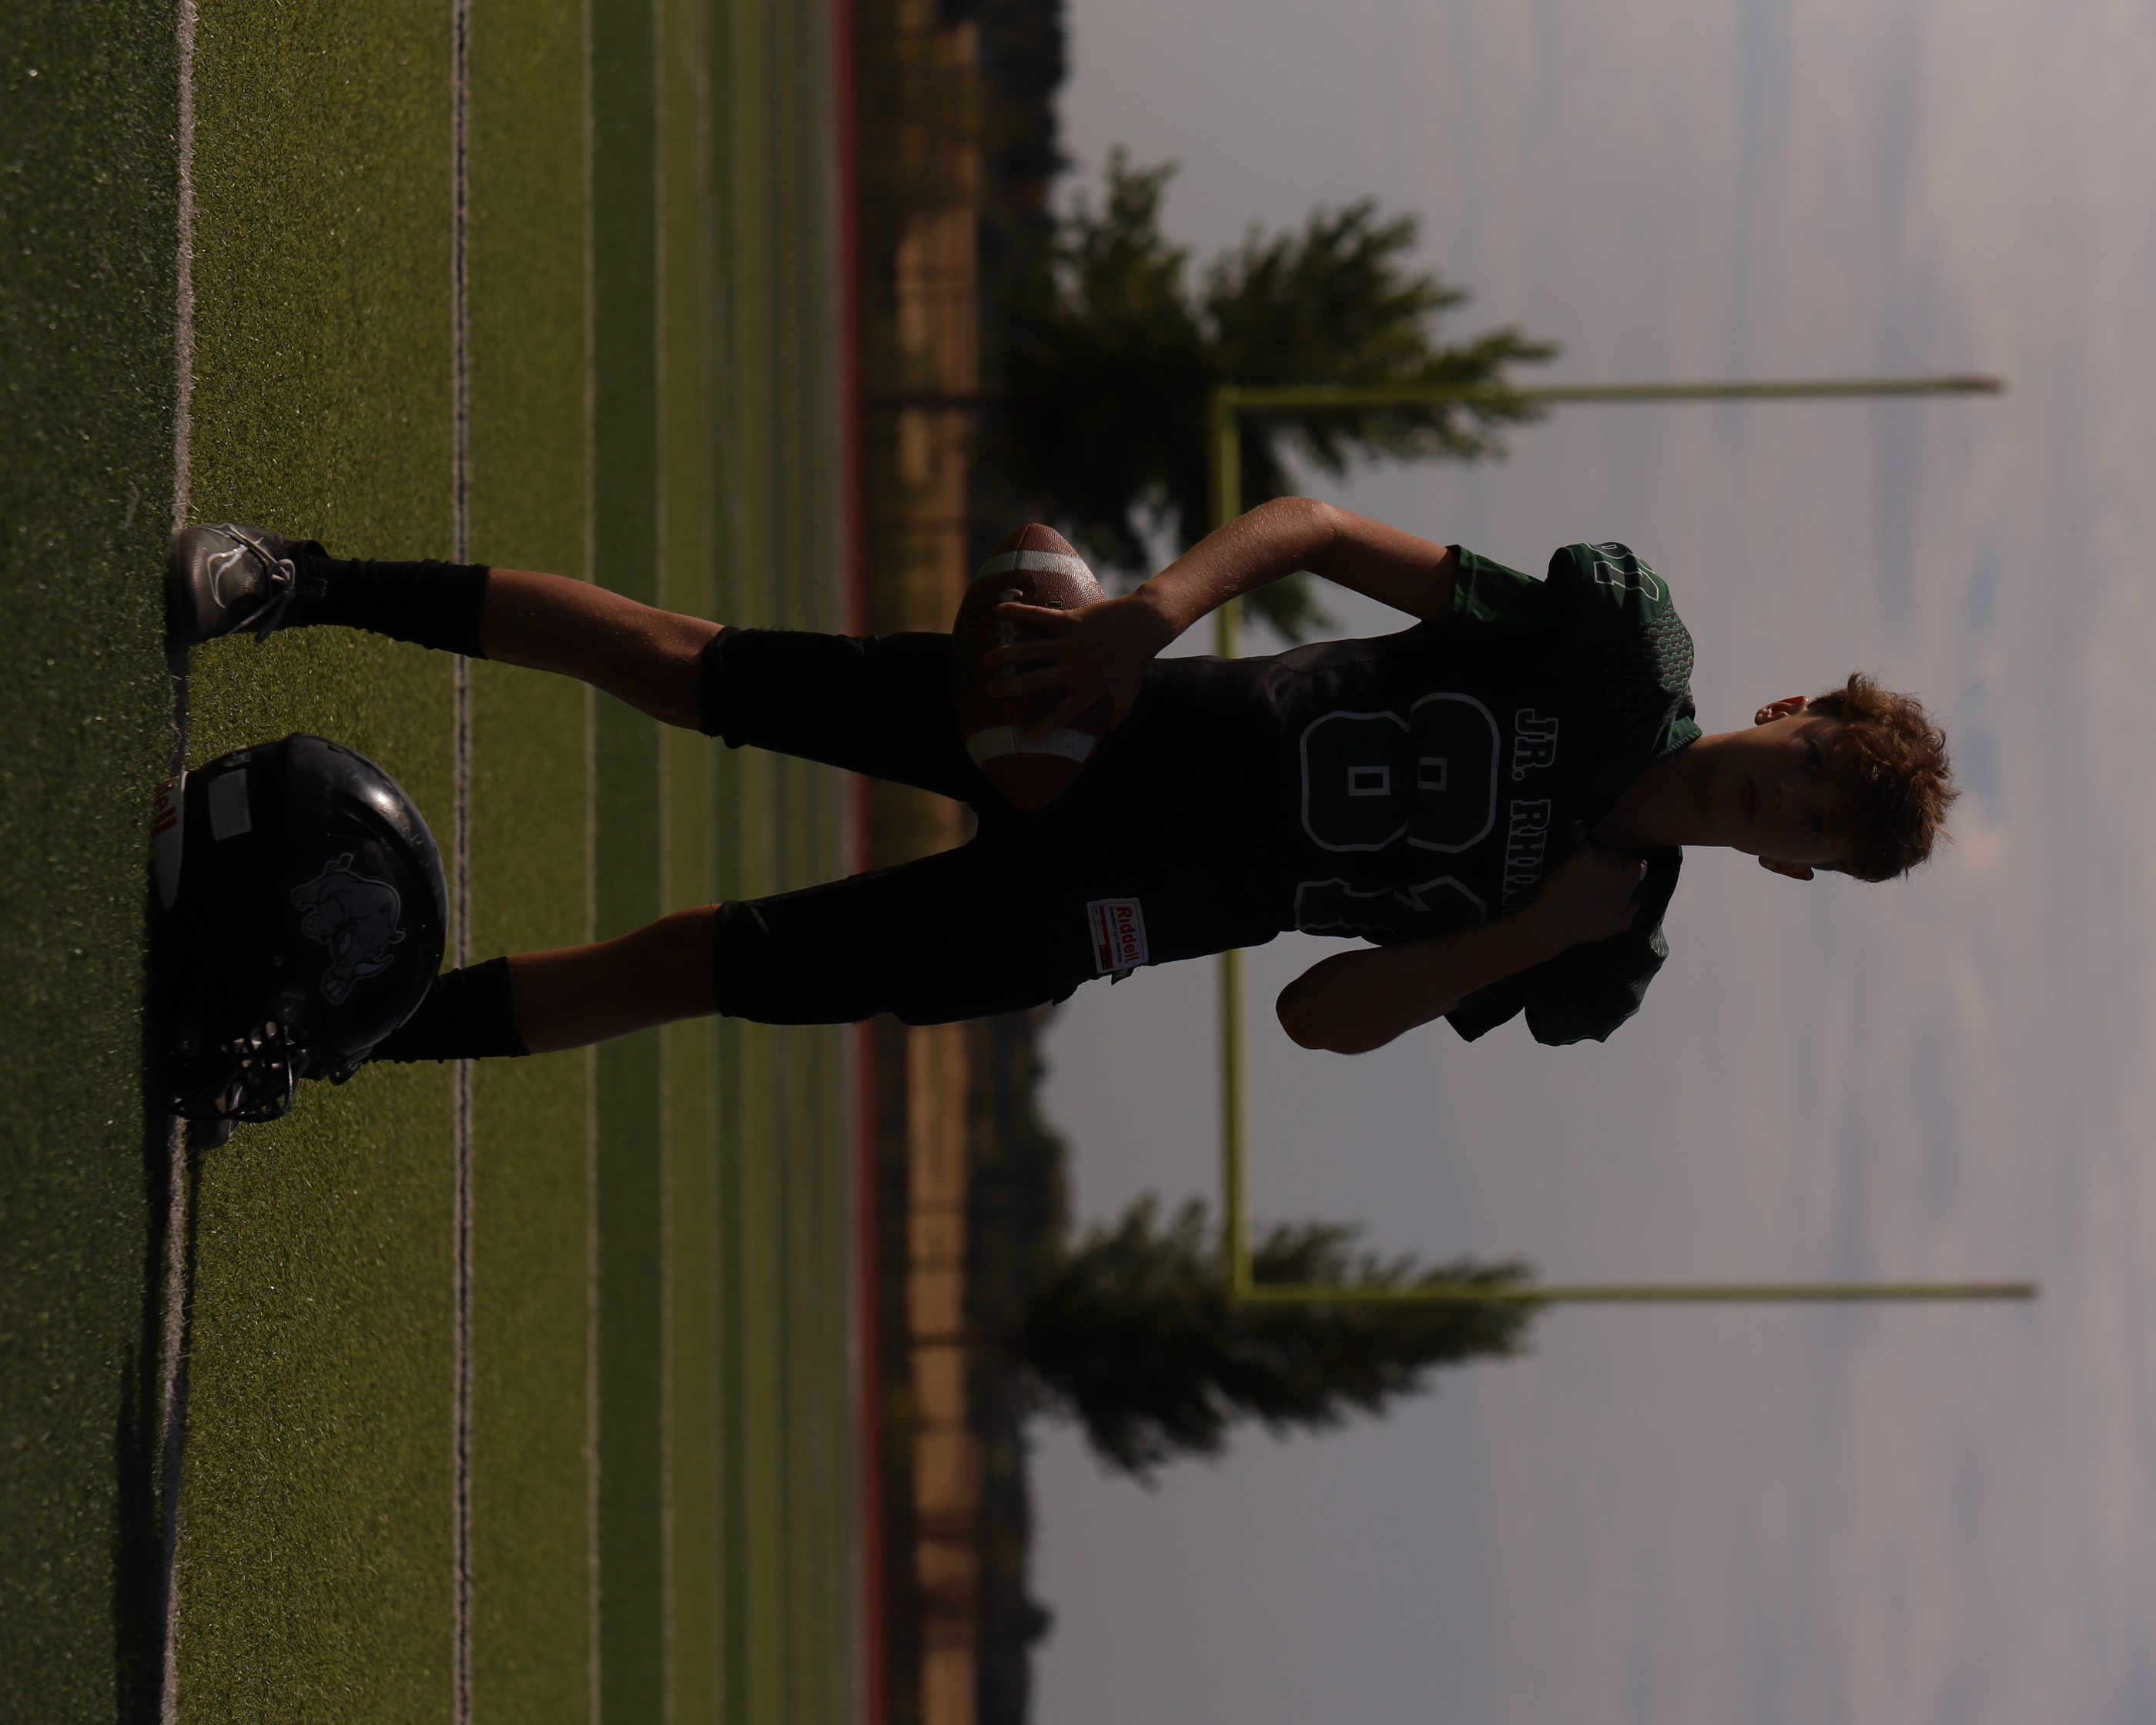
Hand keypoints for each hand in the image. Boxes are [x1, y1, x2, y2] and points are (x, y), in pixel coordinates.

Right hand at [982, 590, 1177, 739]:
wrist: (1145, 623)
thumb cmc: (1137, 659)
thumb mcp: (1129, 690)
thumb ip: (1120, 711)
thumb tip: (1114, 727)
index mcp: (1088, 689)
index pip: (1061, 716)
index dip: (1042, 730)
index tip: (1023, 740)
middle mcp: (1075, 669)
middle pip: (1034, 682)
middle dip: (1008, 687)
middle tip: (990, 690)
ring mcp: (1070, 644)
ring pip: (1030, 651)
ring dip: (1005, 654)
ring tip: (987, 659)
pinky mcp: (1070, 621)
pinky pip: (1039, 617)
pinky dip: (1019, 612)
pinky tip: (999, 611)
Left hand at [1522, 843, 1645, 949]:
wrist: (1552, 923)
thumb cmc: (1579, 929)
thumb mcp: (1608, 929)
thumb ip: (1626, 917)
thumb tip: (1637, 904)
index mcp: (1624, 893)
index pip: (1635, 866)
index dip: (1623, 866)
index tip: (1611, 872)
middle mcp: (1617, 877)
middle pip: (1616, 855)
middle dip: (1605, 861)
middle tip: (1590, 872)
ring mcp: (1601, 866)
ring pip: (1600, 850)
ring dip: (1591, 857)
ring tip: (1579, 872)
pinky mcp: (1584, 859)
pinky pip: (1586, 847)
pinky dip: (1579, 854)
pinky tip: (1571, 867)